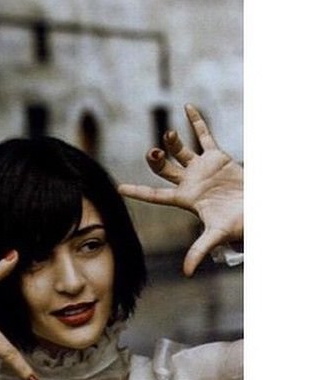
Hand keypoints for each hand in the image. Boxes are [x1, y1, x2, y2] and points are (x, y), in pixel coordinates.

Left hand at [118, 104, 242, 276]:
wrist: (259, 210)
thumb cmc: (239, 224)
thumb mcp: (218, 235)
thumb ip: (200, 249)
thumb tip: (187, 272)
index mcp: (185, 199)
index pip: (155, 195)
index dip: (138, 191)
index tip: (120, 188)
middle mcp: (189, 182)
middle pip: (164, 168)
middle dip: (155, 160)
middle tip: (153, 153)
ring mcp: (201, 168)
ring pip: (180, 150)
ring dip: (172, 140)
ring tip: (167, 133)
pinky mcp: (217, 157)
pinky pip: (204, 135)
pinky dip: (197, 122)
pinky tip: (187, 107)